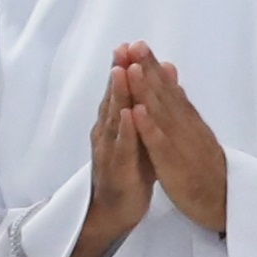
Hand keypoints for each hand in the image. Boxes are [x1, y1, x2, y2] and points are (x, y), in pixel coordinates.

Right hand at [67, 48, 158, 256]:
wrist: (116, 211)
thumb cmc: (130, 172)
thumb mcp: (139, 137)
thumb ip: (142, 112)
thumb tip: (150, 85)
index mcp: (113, 126)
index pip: (118, 93)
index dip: (124, 69)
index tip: (130, 45)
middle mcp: (106, 134)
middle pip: (112, 99)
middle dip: (118, 73)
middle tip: (123, 49)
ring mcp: (109, 151)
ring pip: (113, 119)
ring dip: (117, 95)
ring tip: (122, 72)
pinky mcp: (117, 170)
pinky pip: (121, 148)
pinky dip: (125, 130)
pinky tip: (128, 115)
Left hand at [125, 50, 230, 238]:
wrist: (222, 200)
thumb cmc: (204, 167)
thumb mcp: (194, 134)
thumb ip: (183, 108)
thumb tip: (174, 82)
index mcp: (187, 120)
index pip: (168, 89)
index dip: (154, 66)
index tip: (138, 44)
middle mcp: (185, 126)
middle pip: (165, 94)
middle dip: (149, 69)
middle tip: (135, 45)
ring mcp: (180, 143)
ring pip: (162, 113)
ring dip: (147, 90)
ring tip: (134, 67)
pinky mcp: (174, 163)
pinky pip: (160, 144)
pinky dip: (149, 127)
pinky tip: (137, 111)